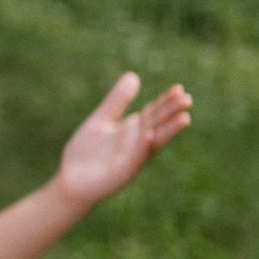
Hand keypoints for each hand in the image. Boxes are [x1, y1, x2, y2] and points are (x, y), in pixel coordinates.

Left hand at [53, 72, 190, 211]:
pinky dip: (142, 147)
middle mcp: (137, 145)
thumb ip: (117, 101)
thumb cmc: (87, 153)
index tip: (179, 88)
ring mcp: (132, 160)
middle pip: (158, 125)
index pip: (153, 113)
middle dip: (172, 113)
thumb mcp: (101, 121)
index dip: (165, 102)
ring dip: (169, 132)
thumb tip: (134, 76)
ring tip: (185, 118)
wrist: (70, 182)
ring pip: (153, 143)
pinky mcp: (121, 174)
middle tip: (188, 99)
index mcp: (134, 131)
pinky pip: (134, 159)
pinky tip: (148, 135)